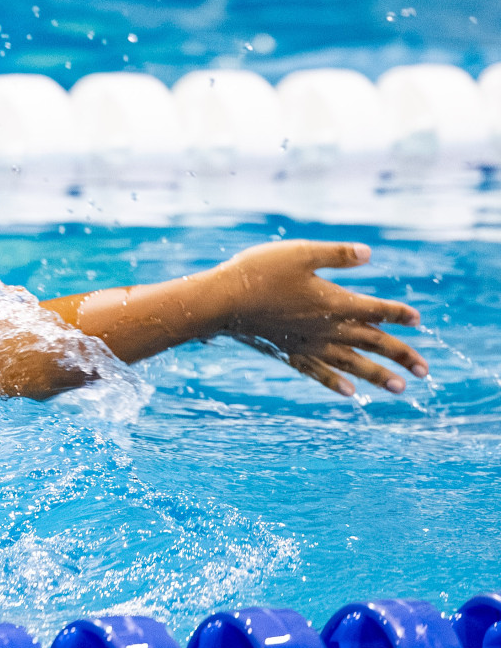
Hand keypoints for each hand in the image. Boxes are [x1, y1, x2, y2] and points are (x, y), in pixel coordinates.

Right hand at [210, 240, 426, 395]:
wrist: (223, 302)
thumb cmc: (260, 272)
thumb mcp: (302, 253)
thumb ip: (337, 254)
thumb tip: (369, 253)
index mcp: (334, 302)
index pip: (376, 310)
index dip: (399, 314)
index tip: (418, 320)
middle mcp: (326, 329)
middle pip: (372, 343)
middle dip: (401, 356)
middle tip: (425, 372)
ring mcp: (308, 344)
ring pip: (351, 363)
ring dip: (378, 376)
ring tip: (400, 389)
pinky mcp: (289, 352)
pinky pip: (318, 372)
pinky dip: (336, 383)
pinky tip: (350, 393)